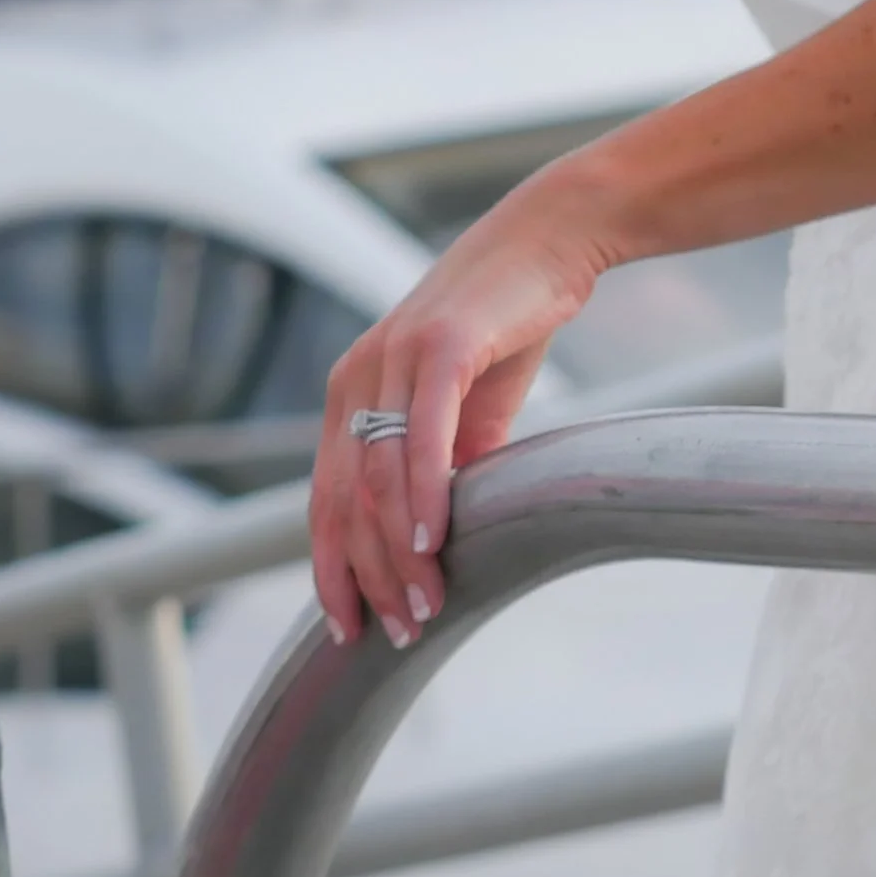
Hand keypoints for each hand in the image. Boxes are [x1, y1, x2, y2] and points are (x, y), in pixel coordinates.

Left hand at [309, 180, 614, 648]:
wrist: (549, 242)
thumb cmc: (508, 326)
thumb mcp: (469, 410)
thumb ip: (448, 466)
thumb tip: (448, 537)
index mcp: (352, 394)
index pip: (326, 499)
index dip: (332, 569)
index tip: (350, 629)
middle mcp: (356, 377)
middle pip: (344, 501)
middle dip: (366, 578)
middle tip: (402, 633)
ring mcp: (392, 359)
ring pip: (378, 478)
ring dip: (399, 553)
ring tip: (426, 605)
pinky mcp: (439, 347)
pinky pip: (420, 435)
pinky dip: (422, 494)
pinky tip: (432, 540)